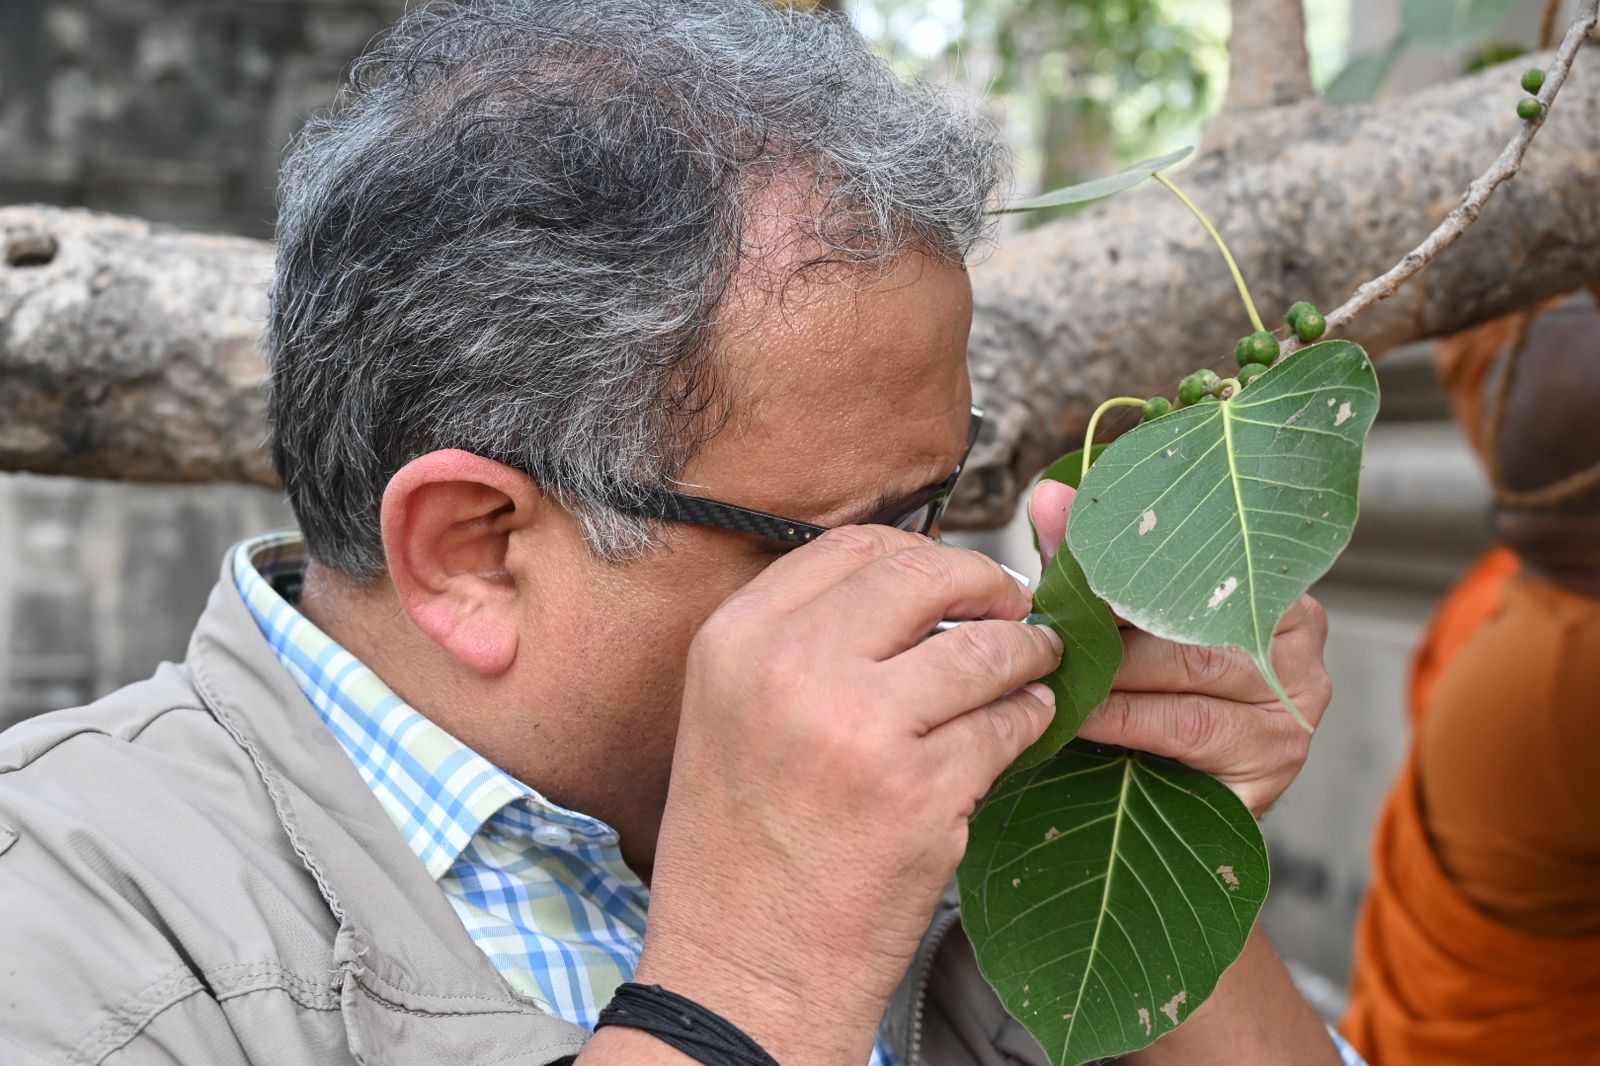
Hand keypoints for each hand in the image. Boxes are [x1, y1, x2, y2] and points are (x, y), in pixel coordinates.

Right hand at [630, 525, 1062, 1065]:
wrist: (742, 971)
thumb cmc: (739, 849)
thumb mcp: (730, 713)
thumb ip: (800, 640)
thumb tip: (907, 587)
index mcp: (735, 641)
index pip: (854, 547)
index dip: (922, 554)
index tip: (954, 578)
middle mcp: (789, 671)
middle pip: (924, 576)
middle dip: (988, 585)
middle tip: (1014, 608)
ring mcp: (858, 730)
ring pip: (983, 651)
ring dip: (1025, 656)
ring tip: (1035, 669)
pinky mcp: (919, 795)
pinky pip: (1006, 727)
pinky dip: (1031, 720)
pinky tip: (1026, 726)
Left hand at [1031, 480, 1331, 816]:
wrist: (1172, 806)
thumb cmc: (1149, 694)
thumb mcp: (1118, 620)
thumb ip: (1090, 557)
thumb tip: (1048, 495)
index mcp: (1271, 585)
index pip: (1199, 559)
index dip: (1125, 563)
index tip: (1065, 569)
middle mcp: (1298, 639)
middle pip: (1195, 613)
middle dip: (1111, 620)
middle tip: (1047, 627)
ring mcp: (1295, 701)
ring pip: (1191, 667)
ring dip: (1111, 672)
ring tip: (1056, 672)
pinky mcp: (1275, 759)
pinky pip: (1189, 726)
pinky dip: (1125, 719)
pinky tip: (1081, 717)